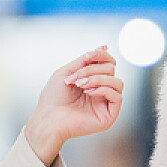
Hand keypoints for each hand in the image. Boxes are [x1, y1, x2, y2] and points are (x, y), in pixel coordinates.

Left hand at [25, 47, 123, 166]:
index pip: (108, 63)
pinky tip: (88, 93)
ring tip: (80, 85)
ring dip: (98, 79)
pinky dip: (103, 90)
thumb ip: (85, 60)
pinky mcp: (109, 115)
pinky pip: (117, 96)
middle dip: (92, 69)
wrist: (48, 118)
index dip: (101, 56)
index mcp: (93, 81)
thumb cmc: (53, 97)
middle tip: (76, 78)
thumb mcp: (68, 71)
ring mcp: (106, 103)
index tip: (88, 55)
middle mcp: (101, 91)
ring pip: (117, 82)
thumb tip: (104, 47)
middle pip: (111, 70)